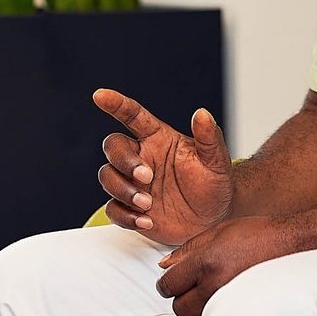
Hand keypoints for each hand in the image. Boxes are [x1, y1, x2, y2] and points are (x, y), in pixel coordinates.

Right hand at [94, 89, 231, 244]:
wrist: (216, 218)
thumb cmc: (214, 183)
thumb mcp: (216, 160)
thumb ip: (209, 137)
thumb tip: (202, 113)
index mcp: (158, 139)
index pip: (132, 115)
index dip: (116, 104)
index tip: (100, 96)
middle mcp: (141, 158)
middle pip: (113, 147)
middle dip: (123, 161)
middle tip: (146, 176)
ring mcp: (133, 183)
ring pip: (107, 176)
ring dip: (122, 189)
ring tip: (147, 203)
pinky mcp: (131, 208)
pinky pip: (112, 209)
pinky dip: (125, 215)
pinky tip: (146, 220)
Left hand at [154, 216, 295, 315]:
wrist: (288, 244)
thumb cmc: (256, 234)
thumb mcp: (216, 232)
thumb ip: (187, 249)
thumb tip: (165, 264)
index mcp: (206, 263)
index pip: (169, 285)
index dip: (166, 282)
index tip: (170, 280)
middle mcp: (216, 285)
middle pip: (179, 308)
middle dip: (180, 297)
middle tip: (191, 284)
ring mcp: (229, 301)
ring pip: (197, 315)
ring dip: (198, 304)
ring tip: (212, 285)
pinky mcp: (242, 310)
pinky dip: (215, 309)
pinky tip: (223, 293)